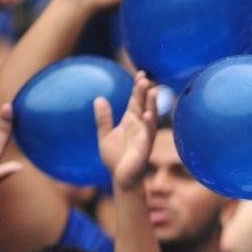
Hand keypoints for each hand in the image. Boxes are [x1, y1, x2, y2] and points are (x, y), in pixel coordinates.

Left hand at [96, 72, 157, 189]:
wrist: (120, 178)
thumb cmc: (116, 158)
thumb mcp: (105, 135)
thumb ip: (103, 118)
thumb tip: (99, 98)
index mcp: (130, 121)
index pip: (135, 101)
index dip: (137, 88)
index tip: (140, 74)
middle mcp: (140, 126)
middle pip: (143, 105)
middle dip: (144, 92)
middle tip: (144, 77)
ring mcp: (144, 136)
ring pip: (149, 117)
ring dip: (151, 104)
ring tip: (151, 90)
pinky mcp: (144, 148)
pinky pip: (148, 134)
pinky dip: (149, 123)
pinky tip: (148, 113)